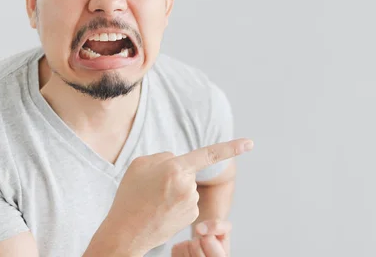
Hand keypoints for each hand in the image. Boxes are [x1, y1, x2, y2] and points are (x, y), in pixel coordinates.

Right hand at [106, 139, 252, 254]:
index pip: (209, 154)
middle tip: (151, 188)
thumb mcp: (140, 164)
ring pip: (188, 186)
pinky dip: (176, 204)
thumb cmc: (130, 196)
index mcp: (175, 168)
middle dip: (174, 174)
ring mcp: (191, 203)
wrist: (125, 232)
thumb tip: (181, 162)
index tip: (250, 143)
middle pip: (188, 170)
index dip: (232, 148)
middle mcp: (187, 185)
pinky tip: (161, 210)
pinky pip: (188, 201)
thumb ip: (165, 157)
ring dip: (174, 190)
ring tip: (153, 200)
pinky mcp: (192, 217)